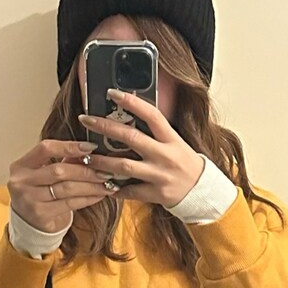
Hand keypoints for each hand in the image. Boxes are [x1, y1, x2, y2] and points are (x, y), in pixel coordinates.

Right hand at [7, 138, 117, 232]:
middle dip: (85, 170)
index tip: (90, 147)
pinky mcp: (41, 215)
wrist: (28, 224)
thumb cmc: (39, 194)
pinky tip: (99, 195)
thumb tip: (90, 151)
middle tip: (105, 170)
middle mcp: (22, 182)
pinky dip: (87, 199)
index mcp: (21, 165)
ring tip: (106, 184)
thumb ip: (63, 161)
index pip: (45, 148)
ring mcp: (30, 200)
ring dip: (91, 186)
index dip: (69, 146)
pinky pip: (70, 204)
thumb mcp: (44, 175)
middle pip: (59, 170)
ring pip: (66, 189)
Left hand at [79, 90, 204, 207]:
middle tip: (86, 120)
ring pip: (125, 166)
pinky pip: (130, 191)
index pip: (151, 115)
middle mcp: (165, 155)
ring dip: (102, 161)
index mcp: (171, 138)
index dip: (132, 102)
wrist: (201, 191)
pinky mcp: (156, 194)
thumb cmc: (183, 163)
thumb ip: (155, 132)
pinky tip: (103, 183)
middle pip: (132, 138)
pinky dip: (115, 188)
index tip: (111, 93)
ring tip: (86, 156)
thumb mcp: (174, 142)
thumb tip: (128, 116)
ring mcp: (160, 175)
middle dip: (106, 127)